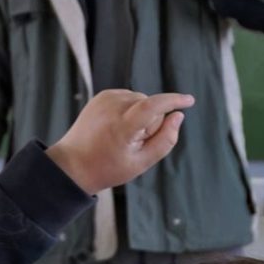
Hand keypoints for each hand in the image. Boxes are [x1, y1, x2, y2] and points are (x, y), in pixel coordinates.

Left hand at [47, 89, 193, 195]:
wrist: (74, 164)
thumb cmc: (108, 168)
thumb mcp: (141, 162)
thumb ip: (165, 140)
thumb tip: (178, 116)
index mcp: (122, 126)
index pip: (154, 106)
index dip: (174, 101)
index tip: (189, 101)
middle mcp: (113, 107)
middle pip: (150, 106)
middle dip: (151, 122)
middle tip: (133, 143)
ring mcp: (105, 99)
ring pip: (141, 101)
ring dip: (140, 115)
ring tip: (122, 136)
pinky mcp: (102, 95)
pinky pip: (130, 98)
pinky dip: (131, 110)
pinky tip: (118, 126)